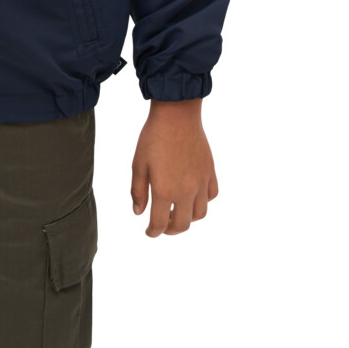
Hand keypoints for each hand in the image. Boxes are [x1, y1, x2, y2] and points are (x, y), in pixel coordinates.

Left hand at [131, 97, 217, 236]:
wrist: (177, 115)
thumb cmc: (153, 137)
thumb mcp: (138, 164)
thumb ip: (138, 191)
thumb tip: (139, 213)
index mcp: (164, 190)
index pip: (159, 224)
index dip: (153, 232)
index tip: (149, 232)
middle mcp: (186, 190)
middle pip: (182, 225)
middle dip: (170, 230)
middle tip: (162, 225)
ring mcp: (201, 182)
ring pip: (200, 214)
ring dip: (187, 218)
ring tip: (176, 211)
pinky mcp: (210, 172)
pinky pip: (211, 196)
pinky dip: (202, 202)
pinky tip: (192, 195)